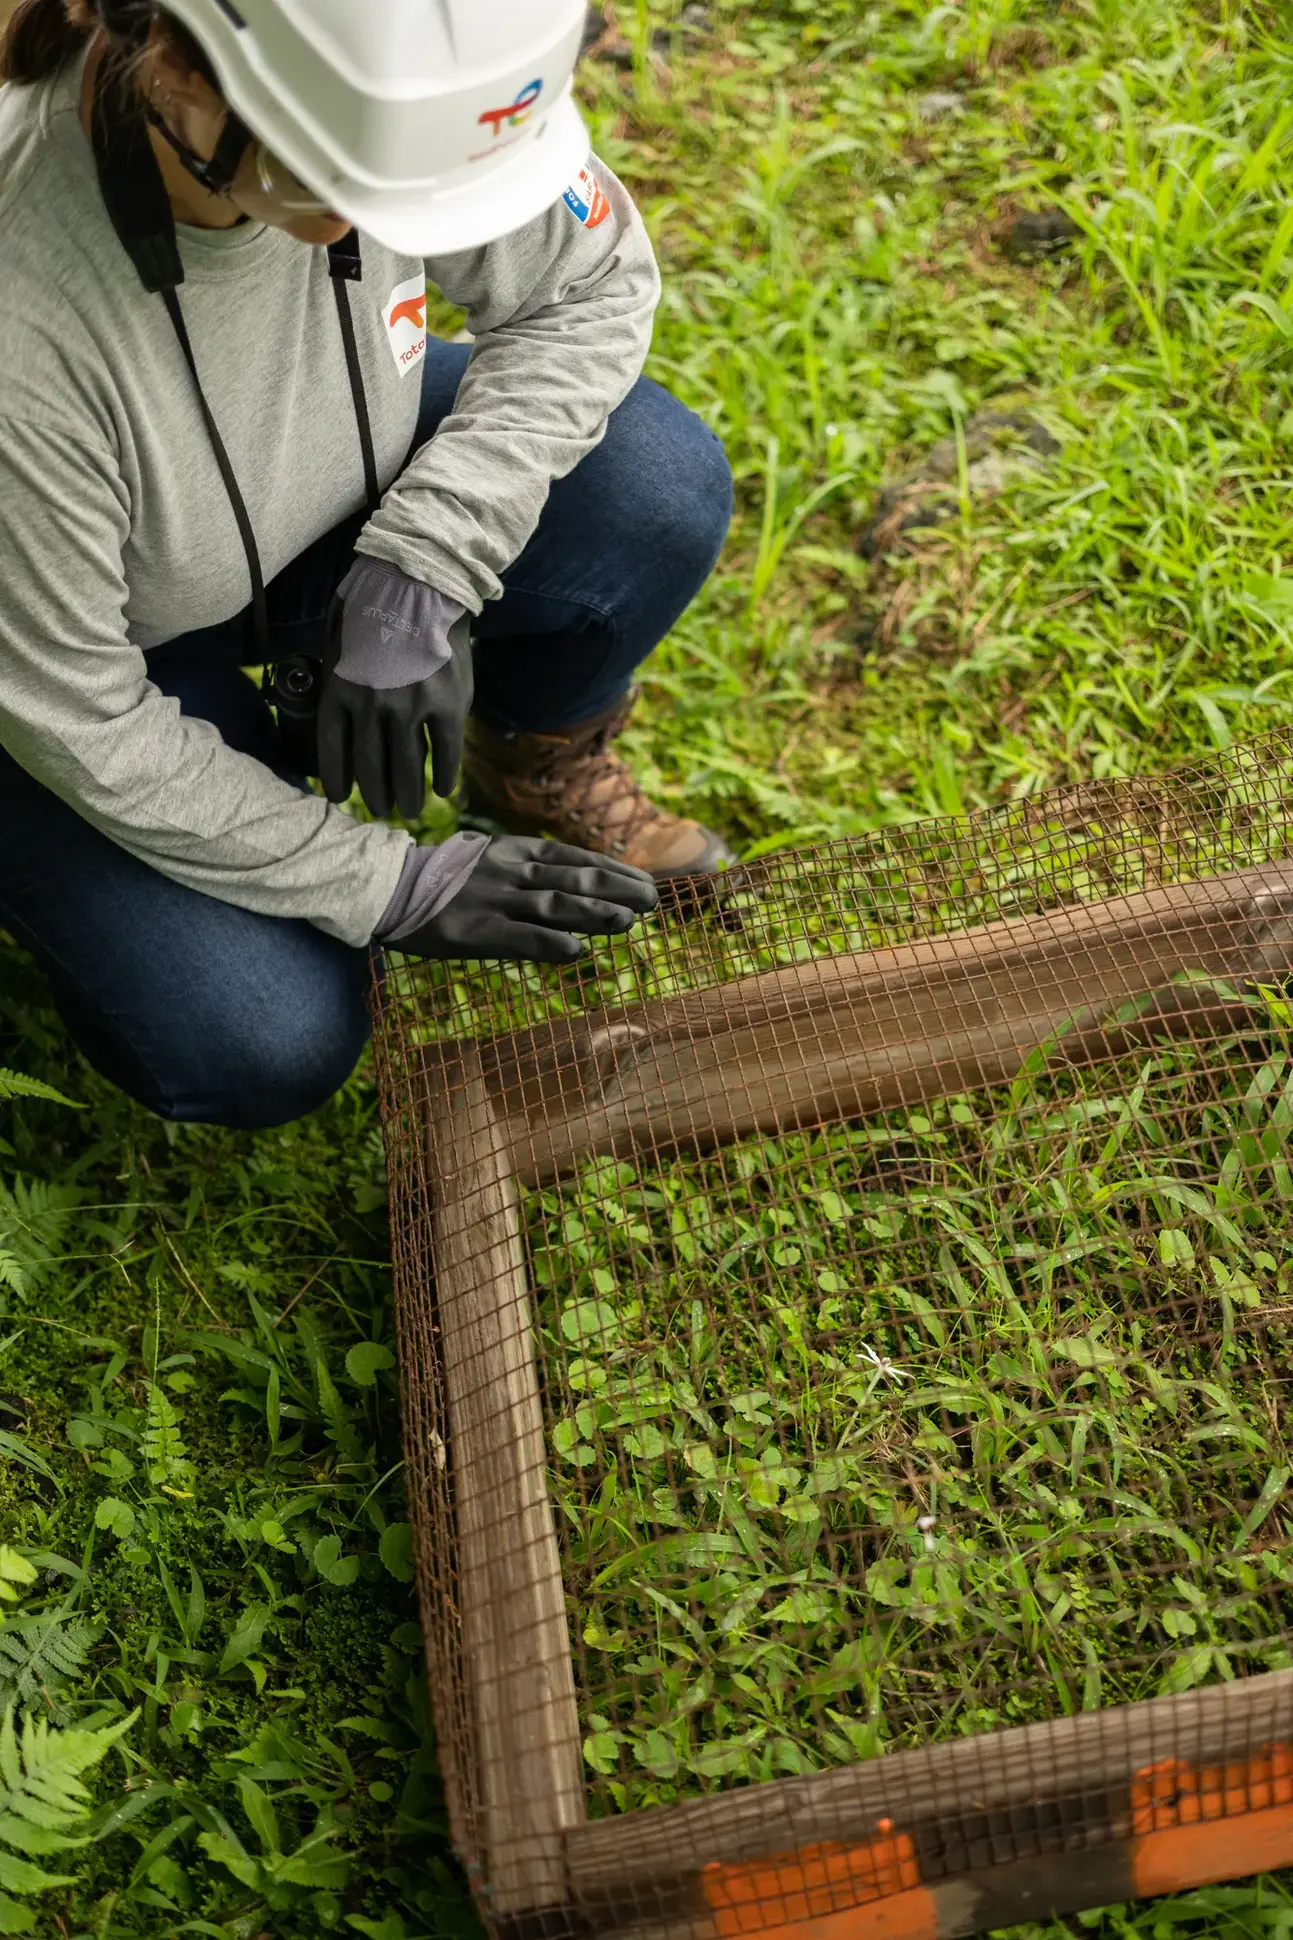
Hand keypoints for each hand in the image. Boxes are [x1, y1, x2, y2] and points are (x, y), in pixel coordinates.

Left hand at [318, 558, 472, 819]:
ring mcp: (410, 709)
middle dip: (375, 796)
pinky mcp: (446, 706)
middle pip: (371, 767)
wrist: (421, 583)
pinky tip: (443, 788)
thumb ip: (338, 679)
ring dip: (409, 796)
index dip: (336, 780)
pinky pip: (445, 752)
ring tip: (411, 811)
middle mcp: (371, 707)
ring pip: (407, 768)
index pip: (334, 751)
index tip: (341, 799)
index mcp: (340, 692)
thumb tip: (340, 711)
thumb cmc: (374, 606)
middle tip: (382, 811)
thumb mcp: (338, 640)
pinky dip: (445, 775)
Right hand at [391, 836, 658, 963]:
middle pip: (575, 880)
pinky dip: (550, 943)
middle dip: (618, 890)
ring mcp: (496, 901)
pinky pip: (521, 938)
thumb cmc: (447, 877)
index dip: (614, 870)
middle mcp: (512, 873)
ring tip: (629, 922)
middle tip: (654, 901)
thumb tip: (580, 882)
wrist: (391, 886)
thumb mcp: (492, 858)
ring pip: (556, 905)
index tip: (646, 881)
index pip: (576, 858)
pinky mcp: (478, 932)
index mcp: (516, 852)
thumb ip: (532, 869)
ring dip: (596, 914)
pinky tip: (578, 951)